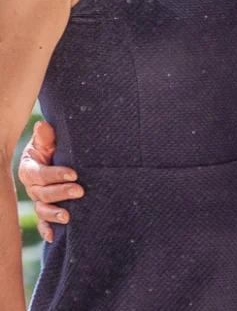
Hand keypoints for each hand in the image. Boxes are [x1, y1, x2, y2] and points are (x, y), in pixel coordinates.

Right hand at [18, 120, 83, 241]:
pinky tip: (52, 237)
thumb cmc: (50, 144)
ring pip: (42, 209)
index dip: (56, 174)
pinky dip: (46, 230)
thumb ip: (45, 136)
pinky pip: (42, 222)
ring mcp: (37, 199)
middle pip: (43, 193)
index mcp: (29, 168)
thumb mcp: (46, 139)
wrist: (51, 154)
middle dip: (61, 193)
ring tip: (68, 217)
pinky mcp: (44, 208)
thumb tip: (42, 126)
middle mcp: (31, 187)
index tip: (74, 174)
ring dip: (54, 214)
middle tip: (79, 191)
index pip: (42, 174)